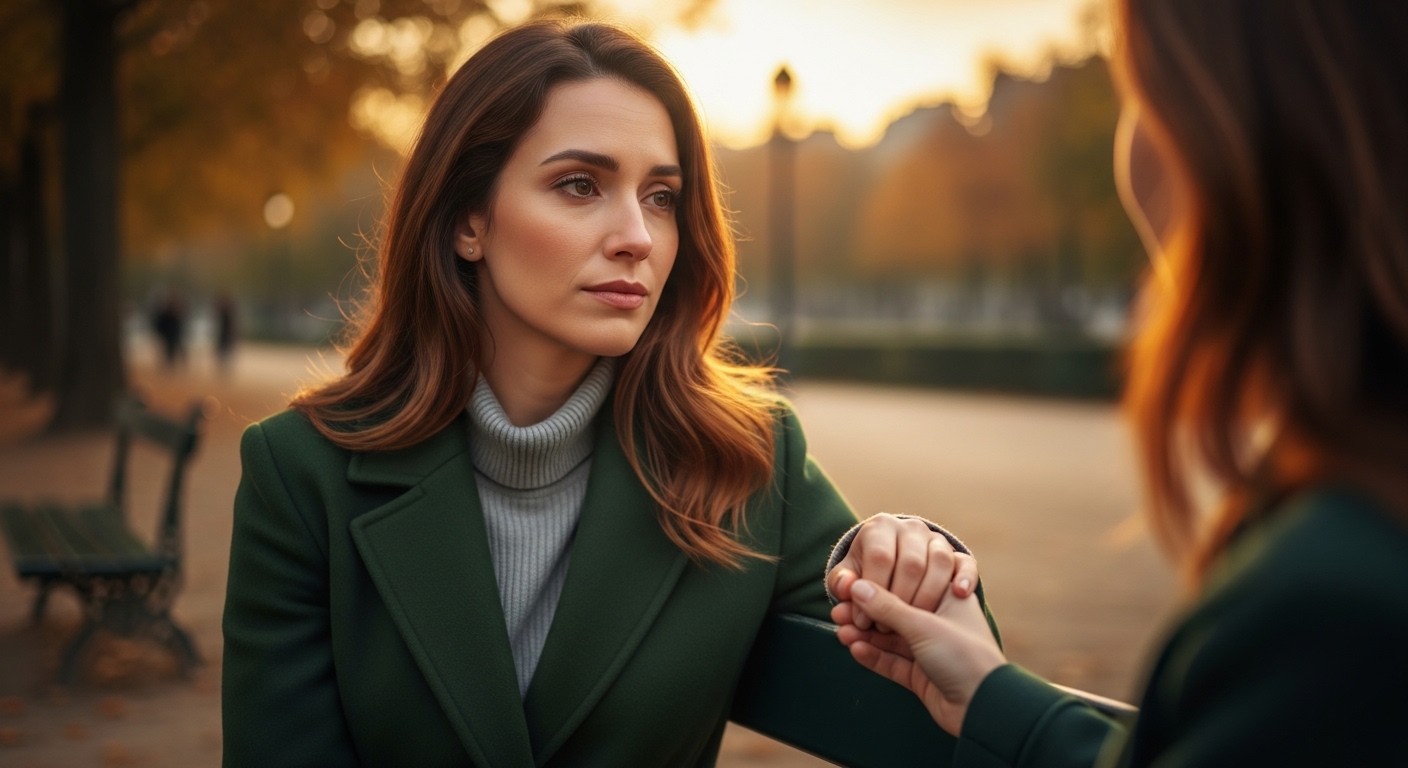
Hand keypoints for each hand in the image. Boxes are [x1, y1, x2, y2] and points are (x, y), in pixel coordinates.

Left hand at [827, 514, 977, 630]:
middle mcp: (910, 528)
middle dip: (898, 601)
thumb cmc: (864, 579)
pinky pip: (966, 563)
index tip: (863, 622)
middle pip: (911, 563)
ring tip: (913, 622)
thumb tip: (847, 587)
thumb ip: (844, 586)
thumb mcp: (849, 581)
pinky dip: (966, 577)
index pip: (880, 557)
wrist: (891, 570)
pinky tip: (959, 593)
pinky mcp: (957, 555)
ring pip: (940, 562)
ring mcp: (936, 540)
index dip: (872, 592)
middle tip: (886, 629)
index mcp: (879, 528)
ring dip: (928, 596)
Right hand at [830, 571, 1005, 735]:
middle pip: (897, 613)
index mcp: (949, 599)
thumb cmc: (965, 656)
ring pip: (892, 639)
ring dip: (866, 634)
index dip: (882, 584)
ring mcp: (931, 651)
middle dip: (867, 612)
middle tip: (839, 611)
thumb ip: (886, 606)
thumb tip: (857, 587)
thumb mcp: (922, 624)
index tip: (854, 586)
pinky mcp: (922, 677)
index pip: (911, 583)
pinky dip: (874, 655)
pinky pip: (893, 662)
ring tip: (841, 630)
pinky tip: (855, 649)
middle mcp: (940, 623)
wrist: (984, 708)